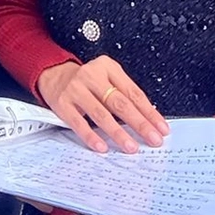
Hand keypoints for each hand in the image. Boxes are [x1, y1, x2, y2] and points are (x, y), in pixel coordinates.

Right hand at [36, 56, 168, 153]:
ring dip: (118, 133)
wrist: (53, 74)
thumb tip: (147, 120)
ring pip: (101, 114)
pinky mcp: (63, 104)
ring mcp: (76, 90)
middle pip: (119, 103)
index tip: (161, 128)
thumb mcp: (107, 77)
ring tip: (131, 146)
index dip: (149, 112)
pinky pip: (79, 123)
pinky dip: (91, 136)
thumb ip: (124, 94)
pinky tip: (102, 146)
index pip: (133, 92)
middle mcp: (92, 76)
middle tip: (152, 138)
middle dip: (139, 123)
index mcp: (107, 67)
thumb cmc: (87, 80)